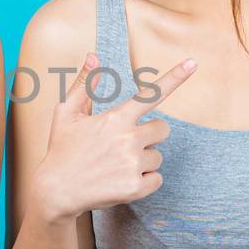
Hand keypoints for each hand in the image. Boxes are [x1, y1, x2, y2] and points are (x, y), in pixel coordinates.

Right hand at [32, 51, 197, 220]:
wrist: (56, 191)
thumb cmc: (61, 149)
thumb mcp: (65, 113)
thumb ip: (83, 84)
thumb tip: (93, 56)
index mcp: (116, 118)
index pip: (151, 94)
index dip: (175, 77)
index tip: (192, 62)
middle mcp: (128, 139)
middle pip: (163, 129)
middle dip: (150, 135)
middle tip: (125, 144)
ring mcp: (133, 164)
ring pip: (158, 156)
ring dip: (143, 160)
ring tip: (116, 165)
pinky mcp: (136, 187)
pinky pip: (156, 179)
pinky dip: (144, 181)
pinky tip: (121, 180)